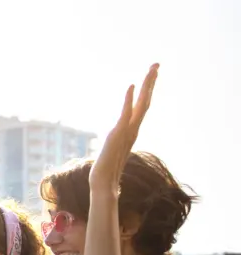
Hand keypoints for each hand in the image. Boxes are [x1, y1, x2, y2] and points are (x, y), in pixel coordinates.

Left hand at [90, 64, 157, 188]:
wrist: (103, 184)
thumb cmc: (107, 170)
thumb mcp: (115, 151)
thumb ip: (118, 144)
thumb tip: (117, 143)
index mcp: (132, 131)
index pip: (143, 106)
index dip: (148, 89)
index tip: (152, 73)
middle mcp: (133, 129)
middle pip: (145, 101)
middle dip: (151, 82)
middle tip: (156, 64)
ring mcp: (127, 132)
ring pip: (140, 104)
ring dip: (146, 86)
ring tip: (151, 69)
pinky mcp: (117, 135)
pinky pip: (125, 114)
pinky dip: (129, 99)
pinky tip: (131, 86)